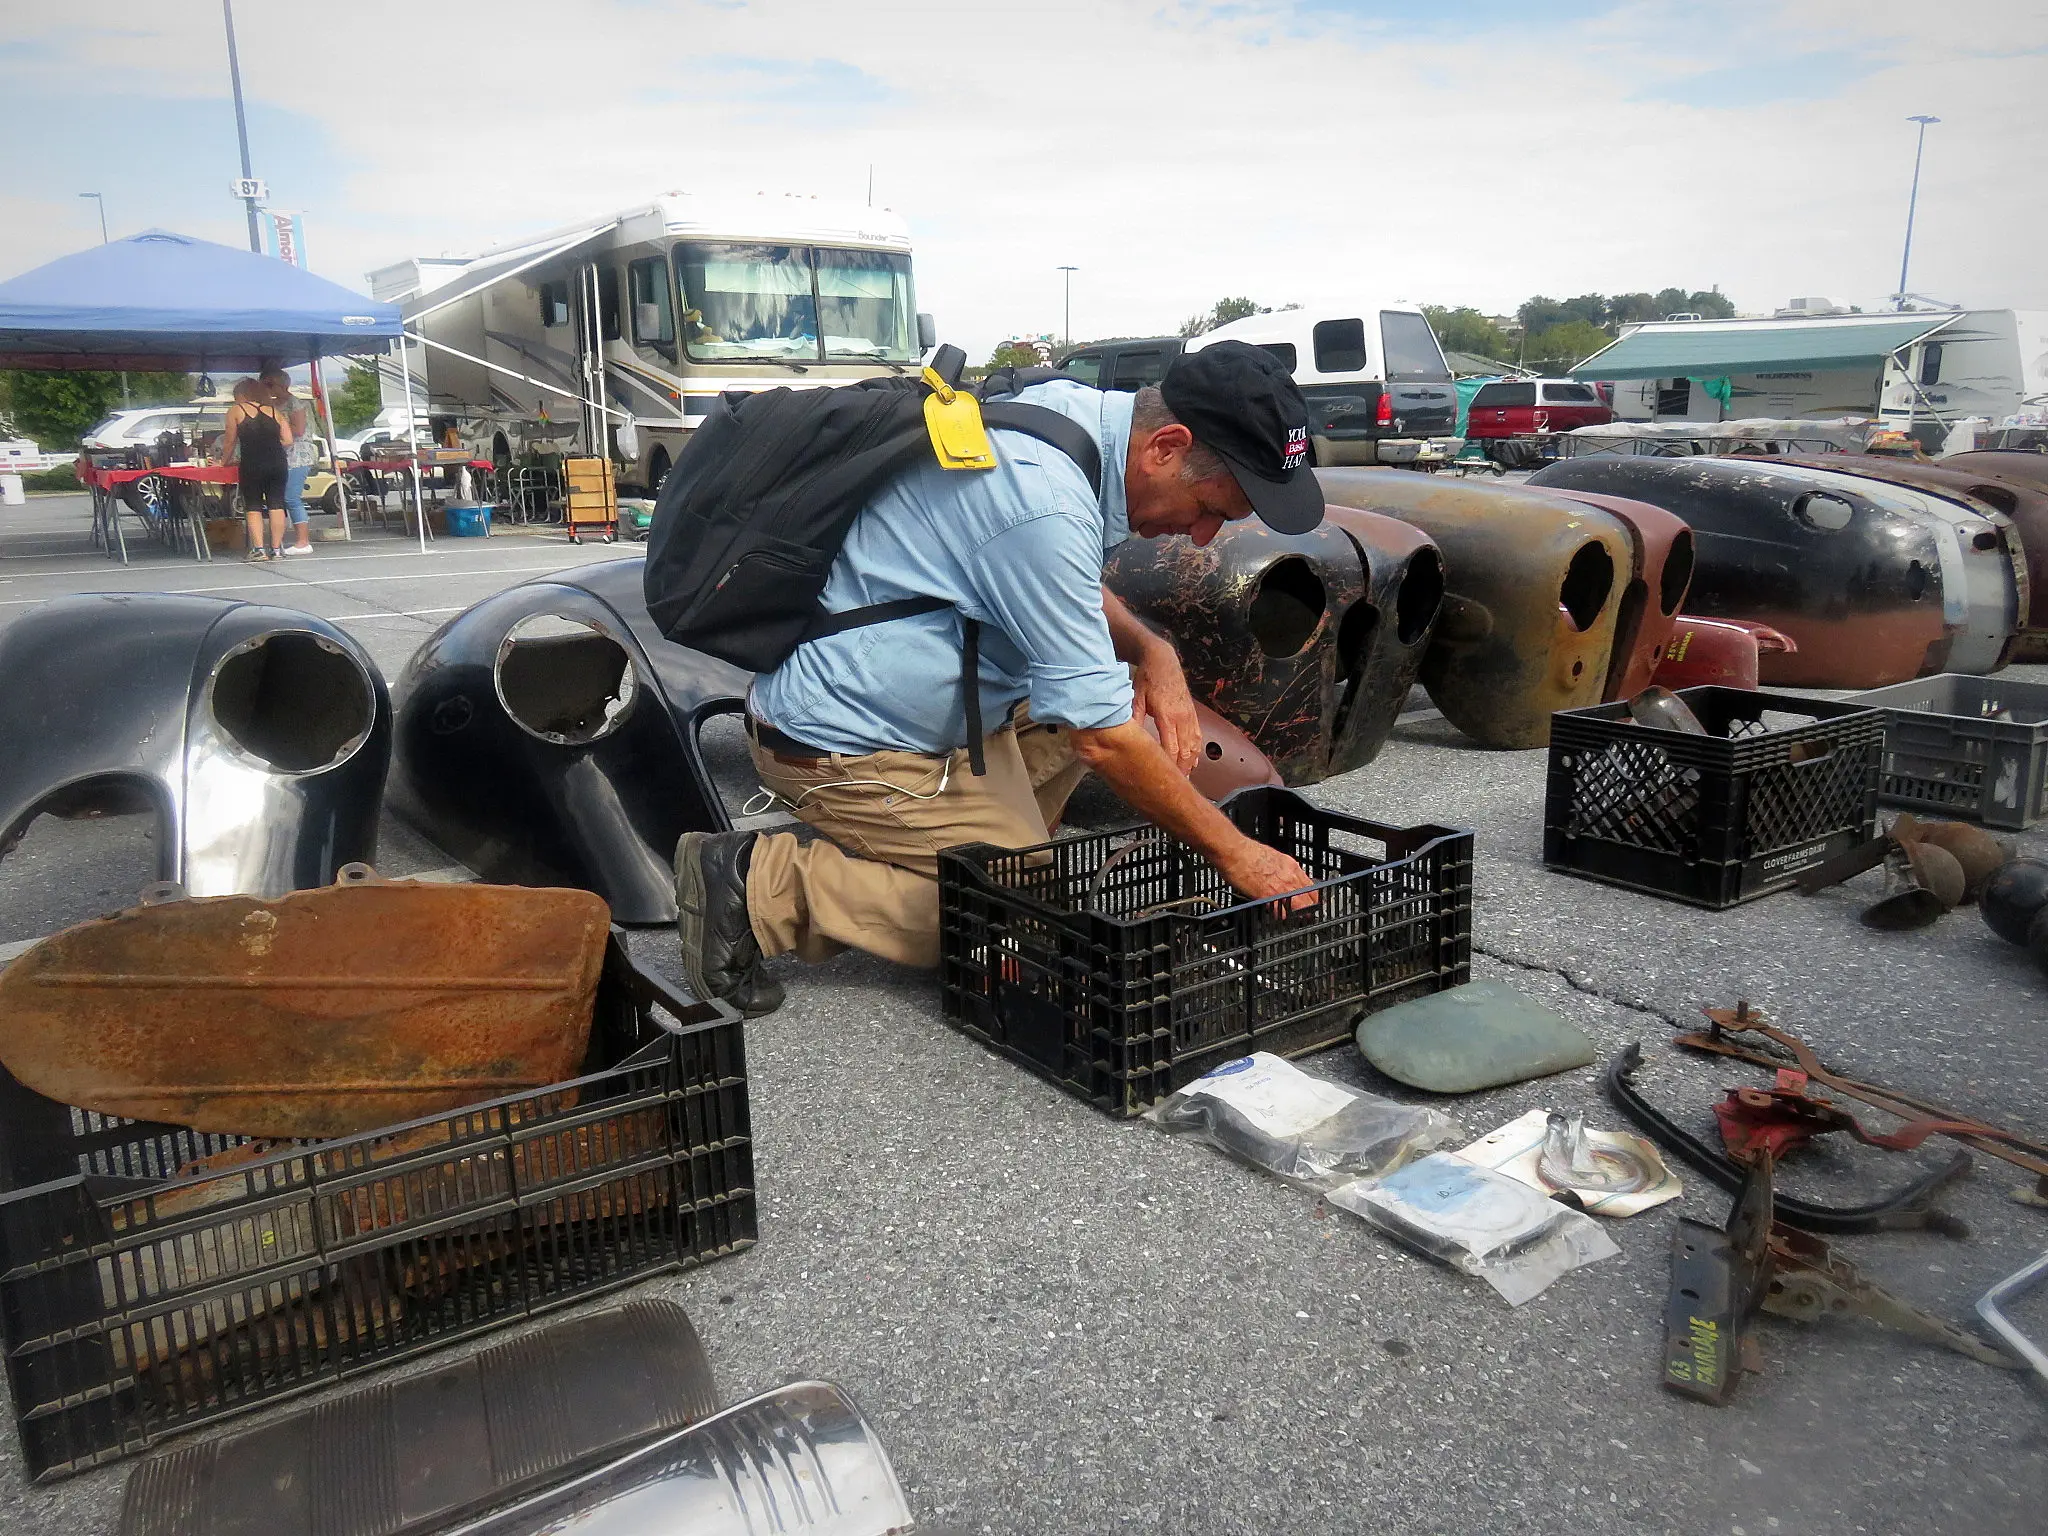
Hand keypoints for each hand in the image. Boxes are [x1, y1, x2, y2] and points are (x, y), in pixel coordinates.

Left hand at [1130, 641, 1201, 776]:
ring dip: (1191, 763)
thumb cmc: (1147, 678)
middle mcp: (1182, 717)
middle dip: (1182, 769)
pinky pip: (1197, 736)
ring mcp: (1189, 715)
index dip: (1170, 765)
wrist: (1163, 660)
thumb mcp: (1135, 698)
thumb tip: (1125, 737)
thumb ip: (1133, 719)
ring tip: (1185, 779)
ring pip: (1194, 745)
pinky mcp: (1192, 713)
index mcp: (1167, 715)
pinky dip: (1196, 751)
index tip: (1165, 779)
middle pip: (1186, 750)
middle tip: (1176, 786)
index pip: (1171, 747)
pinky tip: (1194, 762)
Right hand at [1219, 837, 1319, 915]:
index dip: (1312, 899)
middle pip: (1310, 900)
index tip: (1309, 904)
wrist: (1234, 851)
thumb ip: (1282, 870)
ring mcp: (1281, 887)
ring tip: (1289, 917)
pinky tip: (1275, 916)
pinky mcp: (1269, 896)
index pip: (1312, 887)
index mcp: (1292, 867)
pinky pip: (1282, 912)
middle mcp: (1290, 877)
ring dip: (1296, 914)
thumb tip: (1282, 878)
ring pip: (1300, 908)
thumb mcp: (1273, 857)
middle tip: (1303, 916)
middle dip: (1307, 910)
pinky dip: (1280, 916)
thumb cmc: (1247, 852)